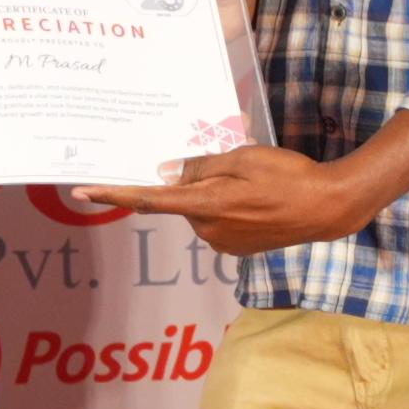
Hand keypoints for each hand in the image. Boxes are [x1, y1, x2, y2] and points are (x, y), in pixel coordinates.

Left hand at [114, 143, 402, 258]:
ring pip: (200, 210)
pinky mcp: (237, 249)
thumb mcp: (241, 158)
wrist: (327, 209)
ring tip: (253, 180)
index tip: (82, 190)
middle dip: (193, 181)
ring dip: (213, 194)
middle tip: (229, 163)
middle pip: (180, 200)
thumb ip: (200, 167)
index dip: (113, 194)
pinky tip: (256, 197)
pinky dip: (227, 207)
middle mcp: (207, 230)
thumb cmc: (287, 176)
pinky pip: (218, 222)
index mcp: (204, 205)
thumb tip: (166, 173)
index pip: (148, 199)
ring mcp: (222, 243)